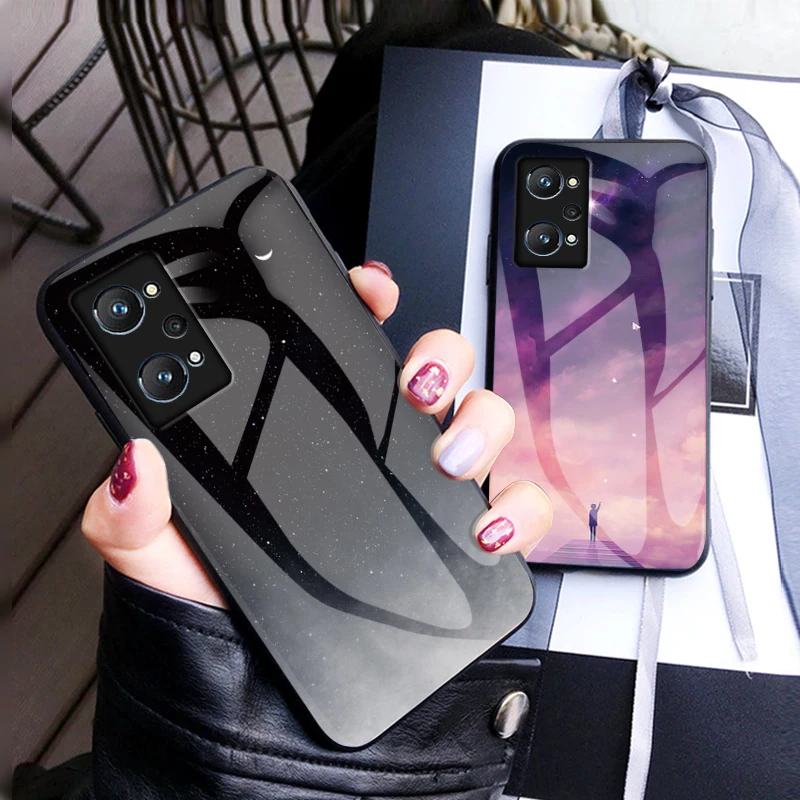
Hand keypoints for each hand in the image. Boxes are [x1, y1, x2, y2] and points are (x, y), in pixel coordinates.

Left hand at [82, 260, 552, 606]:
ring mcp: (420, 490)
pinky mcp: (456, 540)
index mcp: (306, 426)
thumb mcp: (157, 550)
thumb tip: (135, 462)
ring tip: (447, 456)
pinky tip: (487, 524)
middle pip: (434, 368)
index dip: (367, 301)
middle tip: (415, 385)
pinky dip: (517, 508)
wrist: (254, 688)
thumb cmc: (212, 606)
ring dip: (481, 424)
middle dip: (440, 357)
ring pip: (481, 422)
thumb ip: (129, 509)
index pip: (347, 340)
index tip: (370, 290)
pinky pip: (512, 507)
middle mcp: (372, 448)